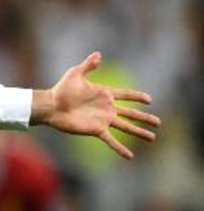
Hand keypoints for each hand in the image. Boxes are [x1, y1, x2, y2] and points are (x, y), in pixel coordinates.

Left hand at [32, 52, 160, 158]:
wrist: (51, 106)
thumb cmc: (61, 89)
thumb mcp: (75, 73)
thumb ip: (88, 65)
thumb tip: (98, 55)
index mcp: (104, 94)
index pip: (126, 95)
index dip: (137, 97)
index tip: (149, 100)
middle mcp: (107, 108)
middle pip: (131, 113)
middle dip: (145, 118)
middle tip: (158, 122)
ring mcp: (103, 120)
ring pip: (126, 127)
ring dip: (139, 132)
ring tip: (153, 138)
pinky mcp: (96, 130)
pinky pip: (111, 140)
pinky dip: (120, 148)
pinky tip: (130, 156)